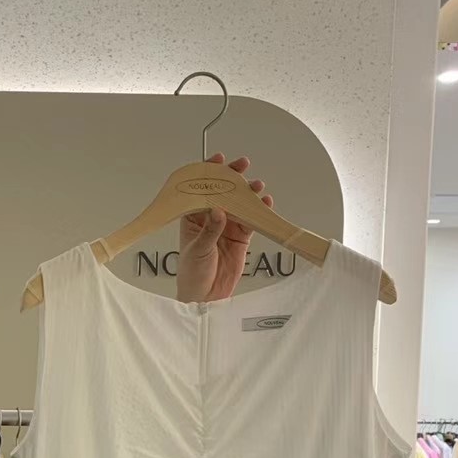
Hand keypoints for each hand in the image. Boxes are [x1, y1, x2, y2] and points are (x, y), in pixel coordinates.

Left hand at [176, 155, 273, 303]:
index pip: (201, 190)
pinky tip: (265, 203)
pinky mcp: (241, 238)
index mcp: (192, 217)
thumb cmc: (191, 273)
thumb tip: (218, 211)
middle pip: (223, 192)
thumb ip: (210, 230)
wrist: (204, 297)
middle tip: (242, 166)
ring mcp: (227, 227)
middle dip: (232, 178)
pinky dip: (259, 211)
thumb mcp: (197, 249)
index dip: (209, 173)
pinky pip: (251, 220)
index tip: (218, 160)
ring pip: (239, 204)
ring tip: (257, 185)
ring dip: (248, 193)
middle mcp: (210, 219)